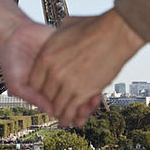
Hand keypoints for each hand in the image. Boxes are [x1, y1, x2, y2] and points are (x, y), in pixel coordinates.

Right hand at [0, 18, 100, 120]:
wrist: (13, 32)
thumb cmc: (11, 59)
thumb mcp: (16, 83)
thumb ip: (33, 98)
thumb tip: (53, 112)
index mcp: (45, 92)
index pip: (63, 108)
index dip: (73, 115)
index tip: (80, 118)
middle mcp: (57, 80)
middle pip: (76, 98)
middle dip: (85, 105)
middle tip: (92, 106)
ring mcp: (64, 66)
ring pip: (82, 82)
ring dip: (90, 90)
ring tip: (95, 96)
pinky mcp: (68, 51)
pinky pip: (82, 63)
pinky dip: (90, 70)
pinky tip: (94, 74)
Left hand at [28, 8, 144, 126]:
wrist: (114, 33)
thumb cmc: (93, 27)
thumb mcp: (66, 26)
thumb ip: (57, 36)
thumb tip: (55, 34)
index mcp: (46, 56)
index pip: (34, 81)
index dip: (40, 89)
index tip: (45, 93)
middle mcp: (54, 72)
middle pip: (45, 96)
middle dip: (50, 103)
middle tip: (54, 109)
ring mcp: (68, 83)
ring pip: (57, 107)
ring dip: (61, 115)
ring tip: (63, 121)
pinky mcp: (83, 92)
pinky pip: (72, 110)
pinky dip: (73, 118)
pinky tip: (74, 122)